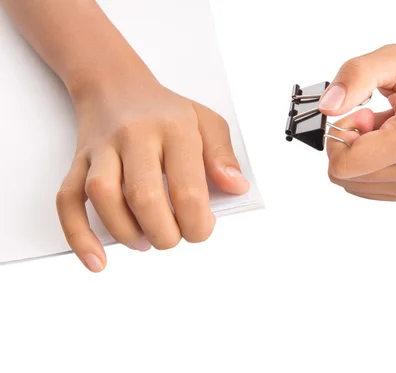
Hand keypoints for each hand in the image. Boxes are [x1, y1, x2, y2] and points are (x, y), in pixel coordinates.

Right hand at [56, 75, 249, 272]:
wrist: (116, 86)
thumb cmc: (167, 112)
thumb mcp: (207, 122)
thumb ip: (223, 156)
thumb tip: (236, 188)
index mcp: (175, 130)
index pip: (188, 188)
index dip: (198, 223)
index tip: (202, 228)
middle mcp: (135, 136)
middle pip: (143, 196)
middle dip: (164, 233)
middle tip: (173, 238)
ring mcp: (102, 150)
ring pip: (103, 197)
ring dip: (126, 232)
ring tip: (144, 242)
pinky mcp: (78, 163)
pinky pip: (67, 200)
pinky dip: (79, 235)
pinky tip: (97, 260)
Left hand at [319, 44, 395, 200]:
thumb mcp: (390, 59)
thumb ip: (354, 78)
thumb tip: (327, 108)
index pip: (345, 165)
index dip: (340, 137)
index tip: (360, 115)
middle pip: (345, 177)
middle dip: (347, 146)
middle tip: (371, 119)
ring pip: (352, 184)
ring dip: (357, 156)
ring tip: (382, 130)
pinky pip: (364, 188)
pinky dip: (366, 165)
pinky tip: (386, 143)